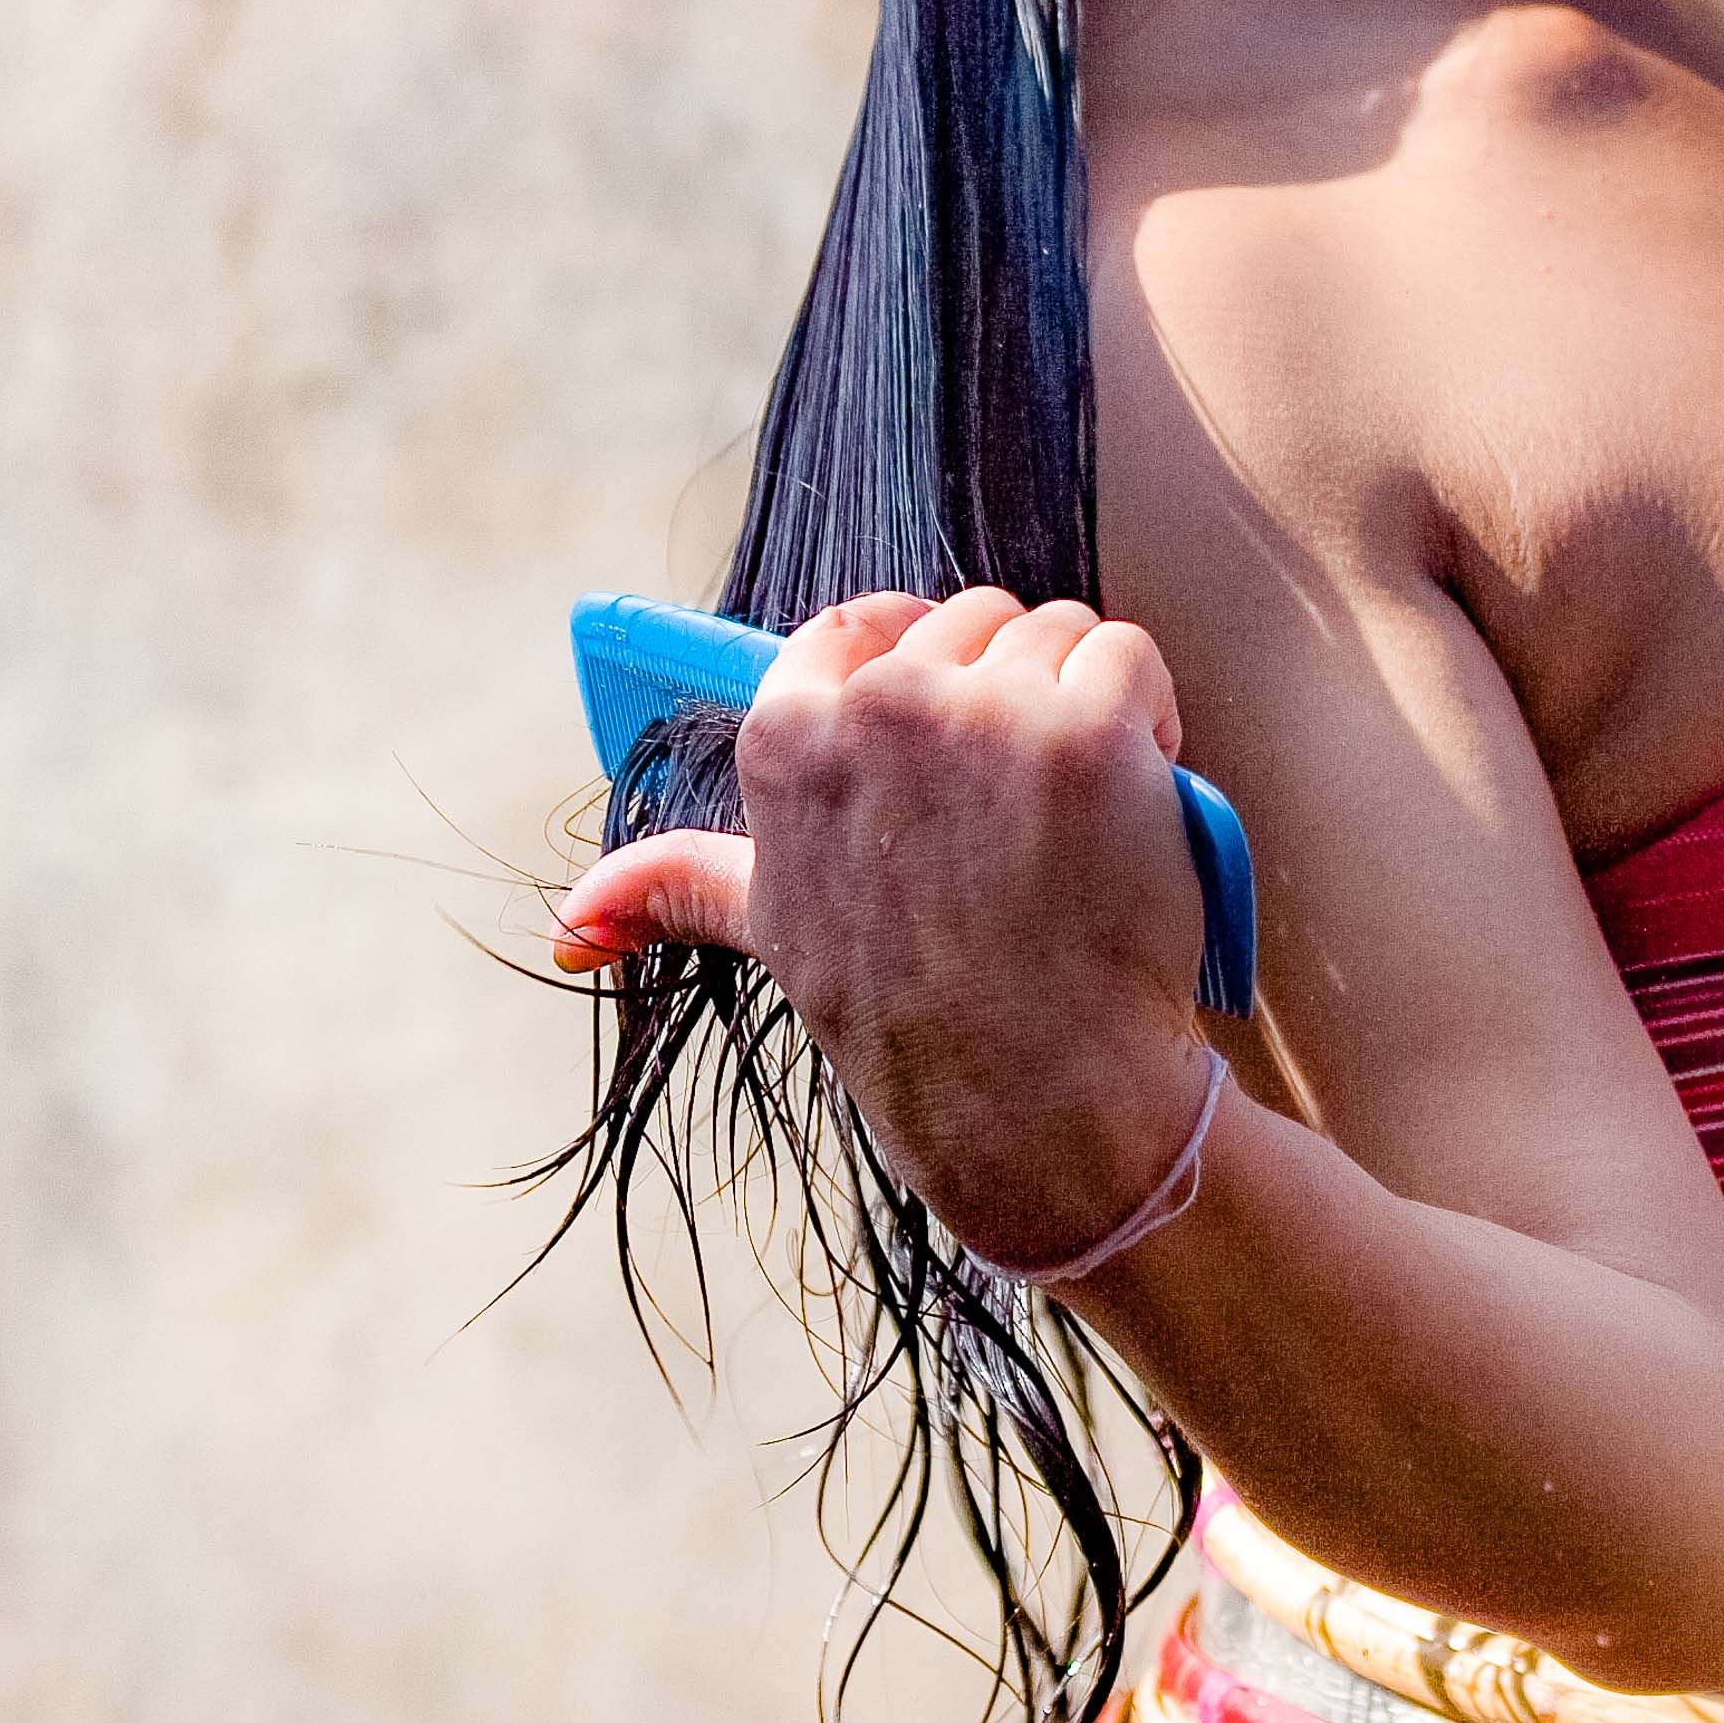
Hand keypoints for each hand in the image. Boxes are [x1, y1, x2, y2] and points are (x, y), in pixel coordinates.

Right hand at [553, 591, 1219, 1265]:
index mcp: (789, 740)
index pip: (858, 624)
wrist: (1040, 1101)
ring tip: (1076, 814)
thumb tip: (574, 920)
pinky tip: (1132, 802)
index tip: (950, 738)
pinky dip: (1149, 718)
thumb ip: (680, 889)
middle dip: (1011, 694)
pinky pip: (1129, 655)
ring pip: (1056, 633)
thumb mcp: (777, 935)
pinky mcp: (1087, 732)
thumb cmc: (914, 1017)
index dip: (920, 668)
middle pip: (973, 622)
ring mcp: (985, 715)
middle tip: (1018, 810)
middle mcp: (877, 711)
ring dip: (1085, 704)